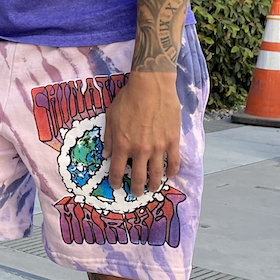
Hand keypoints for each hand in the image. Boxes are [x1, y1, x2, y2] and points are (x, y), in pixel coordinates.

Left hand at [103, 71, 180, 198]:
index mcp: (123, 145)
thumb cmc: (128, 98)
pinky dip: (172, 171)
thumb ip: (109, 138)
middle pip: (138, 177)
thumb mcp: (111, 116)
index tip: (116, 185)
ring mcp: (158, 147)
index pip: (117, 171)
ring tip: (153, 188)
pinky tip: (170, 175)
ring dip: (154, 184)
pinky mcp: (172, 141)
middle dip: (136, 188)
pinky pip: (173, 162)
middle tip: (136, 192)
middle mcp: (140, 150)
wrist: (151, 86)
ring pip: (157, 174)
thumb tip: (106, 155)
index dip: (116, 181)